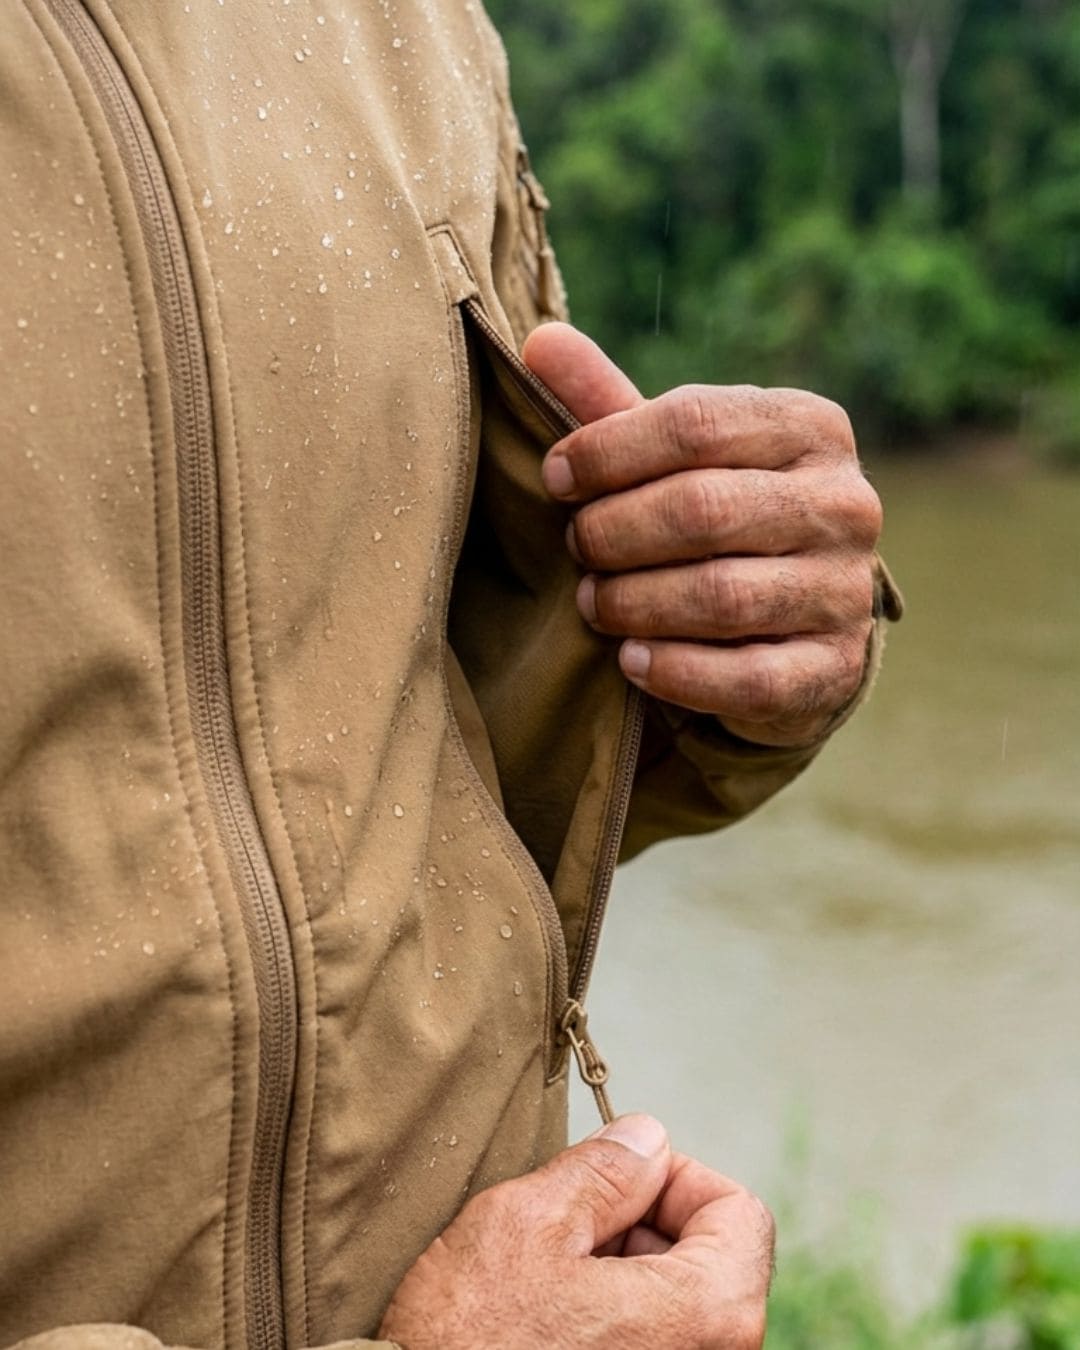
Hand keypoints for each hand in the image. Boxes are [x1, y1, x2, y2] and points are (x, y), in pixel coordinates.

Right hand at [378, 1114, 773, 1349]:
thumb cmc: (470, 1342)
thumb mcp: (528, 1225)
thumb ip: (603, 1171)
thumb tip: (646, 1139)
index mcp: (707, 1315)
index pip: (739, 1212)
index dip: (673, 1177)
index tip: (613, 1181)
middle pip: (707, 1259)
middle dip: (637, 1226)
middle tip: (563, 1230)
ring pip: (672, 1304)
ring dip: (615, 1274)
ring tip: (544, 1281)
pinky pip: (646, 1344)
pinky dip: (605, 1320)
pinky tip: (544, 1323)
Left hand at [522, 324, 883, 746]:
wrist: (794, 619)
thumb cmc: (719, 516)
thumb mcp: (673, 456)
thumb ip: (611, 403)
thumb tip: (539, 341)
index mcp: (809, 427)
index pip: (694, 424)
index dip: (608, 451)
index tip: (555, 478)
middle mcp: (844, 503)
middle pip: (702, 510)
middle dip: (615, 533)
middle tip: (576, 548)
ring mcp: (845, 590)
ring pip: (721, 597)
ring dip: (634, 603)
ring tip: (593, 602)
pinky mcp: (835, 668)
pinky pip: (747, 678)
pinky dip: (676, 671)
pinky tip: (631, 660)